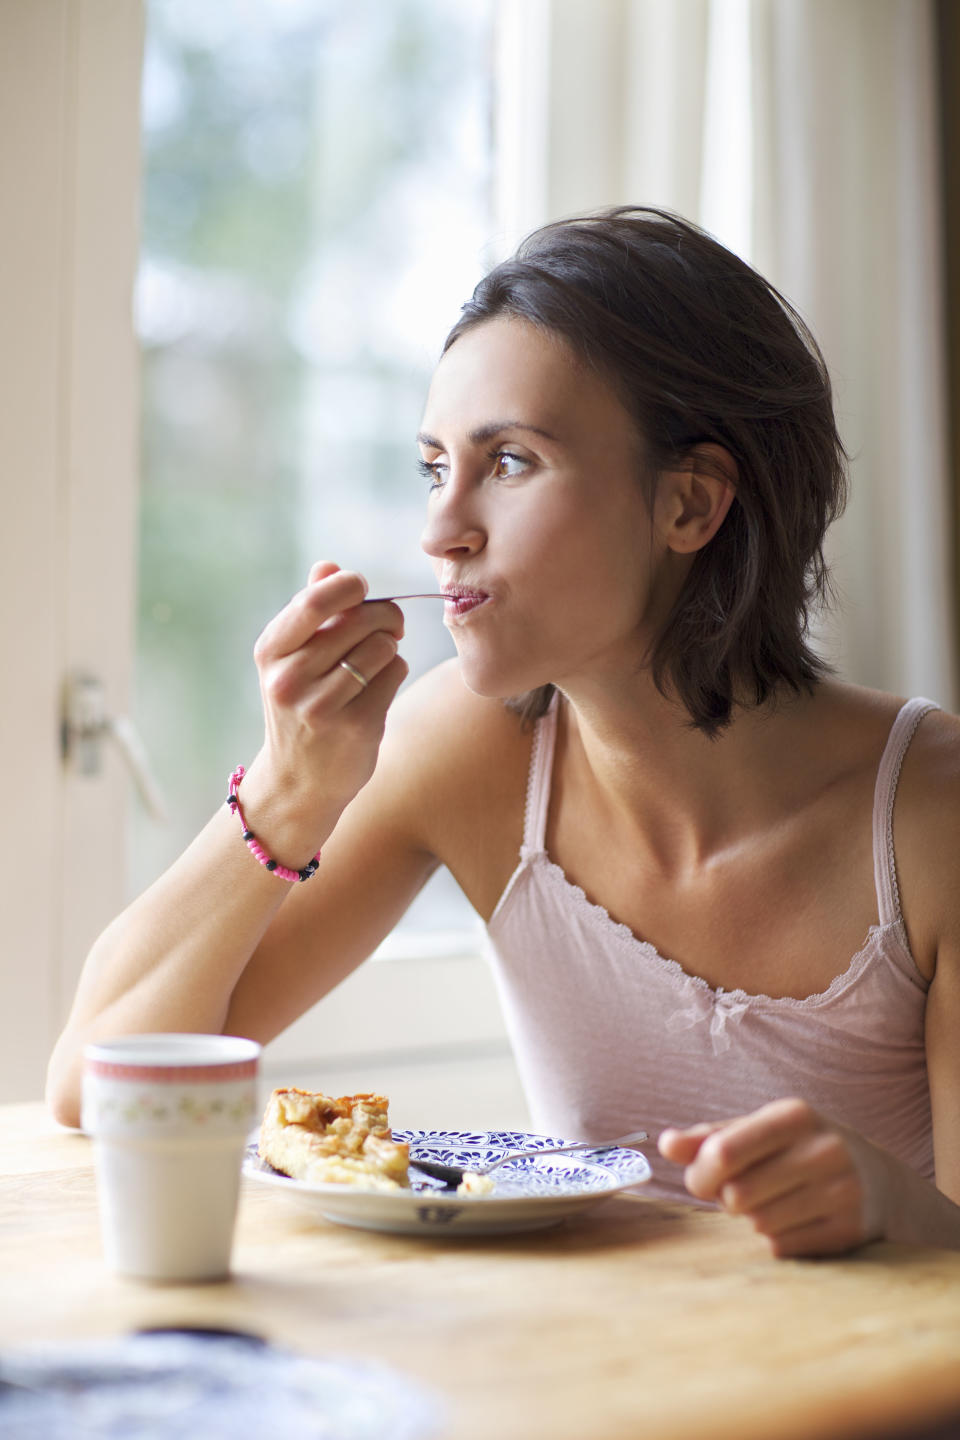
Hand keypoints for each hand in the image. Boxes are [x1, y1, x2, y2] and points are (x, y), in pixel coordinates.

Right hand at [240, 561, 407, 862]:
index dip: (348, 585)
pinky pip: (394, 674)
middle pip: (359, 620)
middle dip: (384, 615)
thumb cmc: (300, 708)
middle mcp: (290, 678)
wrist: (297, 781)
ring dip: (389, 649)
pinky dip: (394, 673)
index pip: (315, 601)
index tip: (362, 588)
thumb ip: (309, 612)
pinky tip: (378, 687)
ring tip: (376, 663)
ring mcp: (321, 706)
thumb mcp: (290, 661)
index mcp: (271, 652)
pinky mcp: (355, 727)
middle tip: (389, 625)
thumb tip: (329, 566)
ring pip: (382, 647)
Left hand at [658, 1098, 888, 1257]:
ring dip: (754, 1218)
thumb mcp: (761, 1130)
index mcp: (794, 1116)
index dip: (700, 1173)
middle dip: (726, 1198)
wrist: (879, 1181)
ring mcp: (842, 1192)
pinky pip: (783, 1247)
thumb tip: (666, 1144)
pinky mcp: (849, 1231)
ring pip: (759, 1223)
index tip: (700, 1181)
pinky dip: (777, 1239)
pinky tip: (796, 1220)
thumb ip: (710, 1136)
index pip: (724, 1151)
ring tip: (773, 1201)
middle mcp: (823, 1149)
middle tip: (740, 1192)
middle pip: (737, 1195)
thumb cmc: (800, 1149)